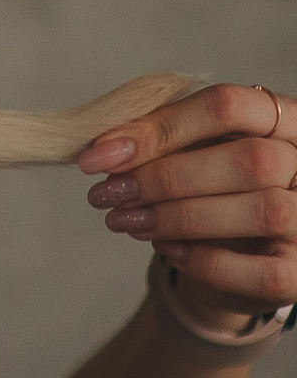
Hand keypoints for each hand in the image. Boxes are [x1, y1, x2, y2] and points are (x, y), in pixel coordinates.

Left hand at [82, 83, 296, 312]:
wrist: (237, 252)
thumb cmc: (209, 185)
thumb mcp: (189, 149)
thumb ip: (159, 139)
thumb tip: (105, 149)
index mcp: (283, 119)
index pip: (229, 106)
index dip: (159, 129)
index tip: (99, 155)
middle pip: (250, 160)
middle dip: (165, 177)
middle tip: (107, 193)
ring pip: (261, 211)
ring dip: (178, 217)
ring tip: (124, 220)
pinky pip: (264, 271)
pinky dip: (207, 261)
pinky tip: (167, 249)